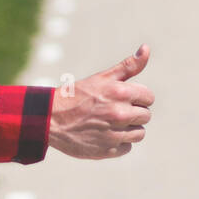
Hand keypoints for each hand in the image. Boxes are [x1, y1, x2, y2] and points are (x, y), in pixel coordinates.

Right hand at [48, 44, 153, 159]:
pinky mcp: (108, 151)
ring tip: (111, 123)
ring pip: (139, 134)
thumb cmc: (77, 95)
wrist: (50, 119)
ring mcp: (114, 134)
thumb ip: (128, 66)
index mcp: (120, 93)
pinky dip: (118, 142)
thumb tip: (147, 48)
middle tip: (114, 110)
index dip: (138, 97)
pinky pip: (126, 147)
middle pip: (145, 116)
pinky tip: (104, 134)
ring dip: (129, 129)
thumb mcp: (102, 77)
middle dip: (134, 112)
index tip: (125, 97)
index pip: (149, 97)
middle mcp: (120, 114)